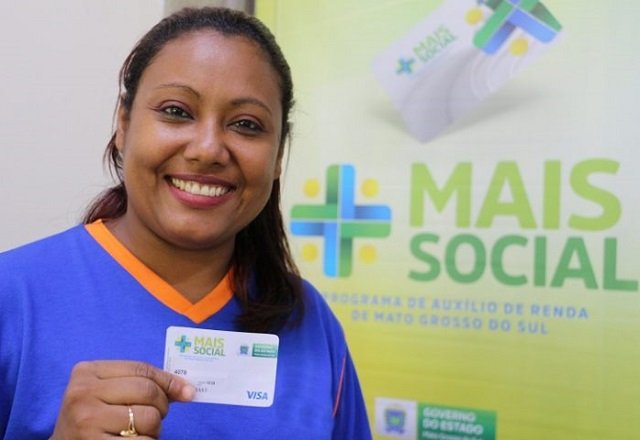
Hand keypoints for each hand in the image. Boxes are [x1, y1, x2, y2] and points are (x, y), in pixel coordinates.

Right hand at [51, 360, 194, 438]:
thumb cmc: (93, 418)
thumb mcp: (106, 393)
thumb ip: (140, 384)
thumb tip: (187, 389)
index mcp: (86, 372)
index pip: (141, 369)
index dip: (169, 380)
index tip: (187, 391)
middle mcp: (83, 394)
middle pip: (147, 391)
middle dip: (161, 406)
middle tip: (157, 417)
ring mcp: (87, 421)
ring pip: (149, 418)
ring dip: (154, 429)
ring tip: (139, 433)